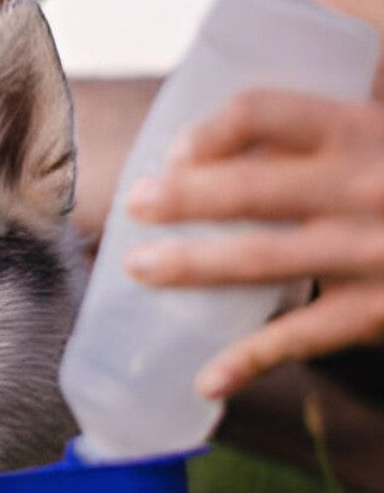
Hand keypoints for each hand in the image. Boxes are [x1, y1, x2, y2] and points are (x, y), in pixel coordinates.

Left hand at [123, 89, 383, 399]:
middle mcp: (364, 186)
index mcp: (362, 129)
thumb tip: (218, 155)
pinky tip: (206, 382)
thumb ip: (321, 140)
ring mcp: (371, 252)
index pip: (267, 111)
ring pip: (261, 260)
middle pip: (252, 188)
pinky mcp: (378, 310)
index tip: (177, 150)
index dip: (213, 128)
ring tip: (137, 269)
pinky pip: (300, 337)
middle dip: (183, 199)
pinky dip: (248, 361)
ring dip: (191, 267)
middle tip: (134, 205)